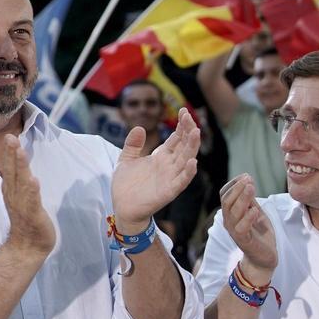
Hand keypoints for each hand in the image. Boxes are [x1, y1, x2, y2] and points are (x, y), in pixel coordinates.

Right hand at [0, 135, 54, 256]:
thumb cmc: (27, 221)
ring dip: (20, 167)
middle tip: (10, 138)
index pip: (10, 169)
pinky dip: (31, 190)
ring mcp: (22, 205)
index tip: (9, 137)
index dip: (10, 153)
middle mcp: (14, 195)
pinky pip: (32, 201)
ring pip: (21, 182)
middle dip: (11, 154)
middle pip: (12, 171)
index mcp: (12, 190)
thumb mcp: (22, 198)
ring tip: (20, 151)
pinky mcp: (32, 215)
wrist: (27, 247)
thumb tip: (22, 167)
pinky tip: (33, 180)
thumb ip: (21, 183)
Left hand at [112, 108, 199, 232]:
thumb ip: (132, 145)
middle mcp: (169, 165)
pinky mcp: (169, 191)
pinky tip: (193, 162)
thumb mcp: (126, 160)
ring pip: (186, 160)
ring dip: (192, 147)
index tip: (184, 111)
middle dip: (188, 131)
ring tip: (195, 132)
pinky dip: (188, 172)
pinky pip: (182, 181)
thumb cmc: (126, 185)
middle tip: (189, 117)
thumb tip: (139, 127)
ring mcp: (170, 177)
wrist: (122, 207)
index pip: (176, 139)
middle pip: (183, 146)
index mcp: (160, 157)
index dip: (181, 126)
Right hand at [220, 174, 276, 279]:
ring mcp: (234, 231)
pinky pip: (241, 228)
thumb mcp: (256, 213)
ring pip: (233, 212)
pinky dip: (248, 218)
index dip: (233, 184)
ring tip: (251, 188)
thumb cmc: (259, 235)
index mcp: (230, 213)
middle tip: (248, 179)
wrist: (263, 258)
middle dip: (237, 188)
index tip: (246, 175)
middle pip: (227, 201)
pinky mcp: (243, 241)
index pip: (225, 195)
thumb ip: (250, 201)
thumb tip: (247, 181)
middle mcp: (228, 221)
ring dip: (242, 198)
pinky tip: (255, 209)